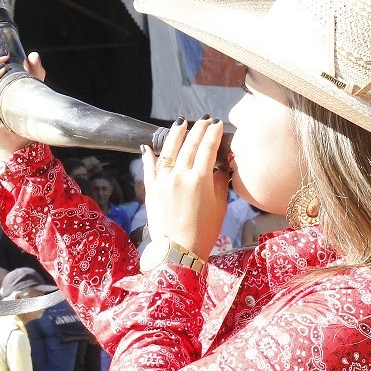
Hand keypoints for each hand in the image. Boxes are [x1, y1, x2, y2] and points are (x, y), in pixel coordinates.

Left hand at [142, 116, 228, 261]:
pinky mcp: (151, 190)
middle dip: (198, 129)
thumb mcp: (220, 206)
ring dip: (176, 134)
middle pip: (189, 145)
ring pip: (168, 151)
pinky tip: (149, 147)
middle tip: (204, 120)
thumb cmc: (204, 231)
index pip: (208, 148)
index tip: (217, 124)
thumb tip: (221, 166)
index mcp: (200, 179)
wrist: (178, 251)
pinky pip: (149, 168)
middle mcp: (180, 175)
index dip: (213, 134)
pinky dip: (149, 156)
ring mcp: (163, 181)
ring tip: (181, 122)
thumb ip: (220, 182)